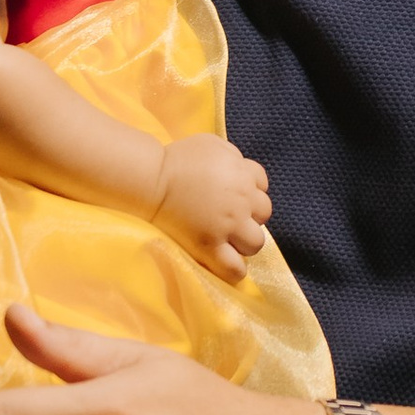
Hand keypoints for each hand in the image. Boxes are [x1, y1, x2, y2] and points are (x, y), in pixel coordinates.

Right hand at [151, 134, 271, 282]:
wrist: (151, 180)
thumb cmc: (177, 159)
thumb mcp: (212, 144)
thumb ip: (234, 157)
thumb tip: (242, 170)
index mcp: (242, 174)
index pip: (262, 184)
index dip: (250, 190)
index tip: (234, 195)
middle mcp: (240, 201)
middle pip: (263, 214)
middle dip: (250, 215)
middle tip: (229, 217)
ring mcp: (227, 226)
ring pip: (256, 243)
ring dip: (244, 241)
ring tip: (228, 240)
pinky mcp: (209, 246)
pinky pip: (235, 269)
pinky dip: (235, 269)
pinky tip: (225, 262)